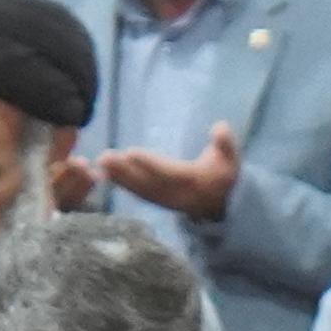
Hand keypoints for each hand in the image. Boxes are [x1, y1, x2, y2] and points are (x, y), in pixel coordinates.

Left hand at [87, 119, 242, 220]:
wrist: (221, 203)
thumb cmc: (223, 173)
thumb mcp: (230, 158)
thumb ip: (225, 143)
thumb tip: (220, 127)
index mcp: (193, 181)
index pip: (168, 172)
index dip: (150, 164)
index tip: (131, 153)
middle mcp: (176, 194)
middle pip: (147, 183)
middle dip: (125, 171)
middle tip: (105, 157)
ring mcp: (165, 200)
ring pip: (140, 189)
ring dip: (119, 177)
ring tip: (101, 163)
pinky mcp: (157, 202)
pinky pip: (138, 193)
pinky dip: (122, 184)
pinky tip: (105, 174)